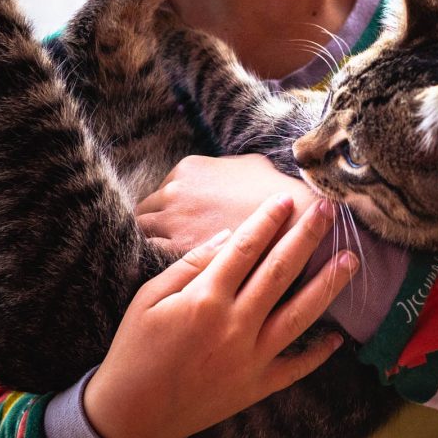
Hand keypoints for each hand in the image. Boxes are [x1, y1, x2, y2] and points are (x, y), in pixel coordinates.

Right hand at [83, 193, 357, 437]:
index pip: (246, 248)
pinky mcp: (257, 387)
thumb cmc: (135, 349)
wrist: (133, 415)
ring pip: (300, 315)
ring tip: (352, 259)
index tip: (287, 198)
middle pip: (280, 272)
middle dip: (306, 238)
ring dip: (328, 285)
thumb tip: (226, 237)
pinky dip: (320, 354)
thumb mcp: (149, 298)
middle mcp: (234, 326)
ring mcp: (250, 359)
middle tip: (328, 211)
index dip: (268, 220)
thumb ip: (191, 265)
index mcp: (205, 299)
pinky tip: (339, 337)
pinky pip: (296, 368)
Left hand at [137, 154, 315, 251]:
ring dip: (154, 244)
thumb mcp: (253, 165)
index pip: (161, 191)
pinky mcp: (177, 250)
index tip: (178, 223)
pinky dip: (159, 263)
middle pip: (147, 211)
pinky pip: (152, 256)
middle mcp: (174, 192)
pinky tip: (173, 272)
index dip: (169, 209)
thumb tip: (227, 170)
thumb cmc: (276, 193)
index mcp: (188, 169)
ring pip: (144, 233)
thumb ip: (228, 166)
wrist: (294, 223)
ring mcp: (173, 221)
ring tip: (168, 259)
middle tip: (170, 243)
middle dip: (157, 226)